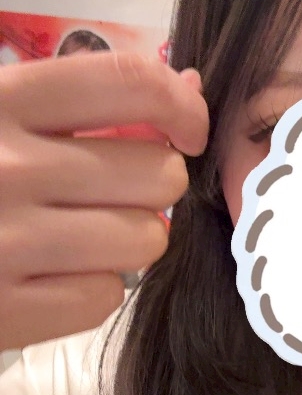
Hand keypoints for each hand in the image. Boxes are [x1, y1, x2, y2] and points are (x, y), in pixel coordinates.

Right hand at [0, 52, 208, 351]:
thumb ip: (79, 97)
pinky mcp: (3, 312)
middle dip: (152, 185)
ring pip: (145, 240)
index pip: (127, 83)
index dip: (180, 106)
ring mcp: (5, 243)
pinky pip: (104, 298)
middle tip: (114, 193)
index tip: (187, 130)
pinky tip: (52, 275)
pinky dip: (91, 290)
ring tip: (81, 236)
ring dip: (128, 240)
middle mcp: (7, 167)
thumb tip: (189, 91)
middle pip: (157, 174)